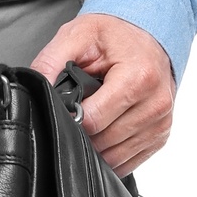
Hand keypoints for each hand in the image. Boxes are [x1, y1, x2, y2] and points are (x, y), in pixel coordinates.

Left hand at [29, 10, 176, 173]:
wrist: (148, 35)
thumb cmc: (116, 36)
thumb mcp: (77, 35)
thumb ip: (50, 61)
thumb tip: (34, 88)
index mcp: (139, 77)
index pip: (94, 121)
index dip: (71, 118)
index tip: (66, 108)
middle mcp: (155, 103)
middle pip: (104, 142)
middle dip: (82, 132)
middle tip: (76, 111)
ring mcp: (161, 123)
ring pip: (115, 157)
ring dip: (96, 146)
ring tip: (91, 119)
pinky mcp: (160, 136)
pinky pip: (129, 162)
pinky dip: (111, 153)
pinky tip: (105, 131)